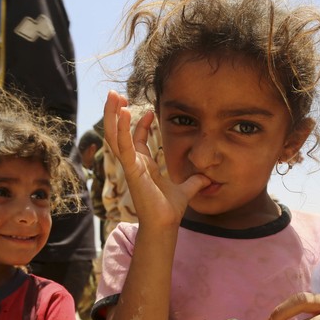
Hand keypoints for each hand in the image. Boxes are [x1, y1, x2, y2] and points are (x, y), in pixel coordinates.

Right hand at [103, 91, 208, 226]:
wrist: (165, 224)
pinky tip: (124, 113)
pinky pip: (123, 147)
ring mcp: (130, 166)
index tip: (150, 111)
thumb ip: (194, 181)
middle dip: (116, 114)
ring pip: (115, 136)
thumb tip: (206, 177)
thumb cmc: (169, 210)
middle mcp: (133, 164)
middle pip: (118, 133)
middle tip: (116, 95)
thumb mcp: (186, 189)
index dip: (140, 124)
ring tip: (113, 96)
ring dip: (112, 115)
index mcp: (142, 166)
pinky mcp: (131, 170)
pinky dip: (122, 129)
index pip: (136, 140)